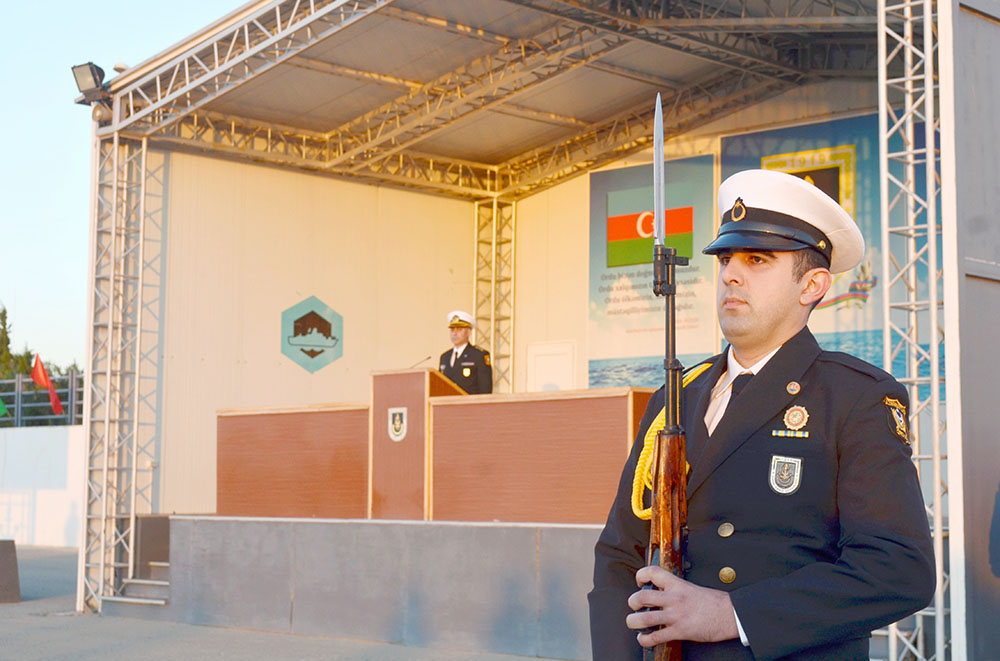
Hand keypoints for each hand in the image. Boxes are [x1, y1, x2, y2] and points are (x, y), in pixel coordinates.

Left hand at [625, 565, 739, 646]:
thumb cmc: (714, 602)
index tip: (639, 582)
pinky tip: (644, 638)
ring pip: (644, 619)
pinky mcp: (680, 631)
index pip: (652, 572)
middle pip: (642, 597)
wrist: (731, 614)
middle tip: (634, 605)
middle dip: (632, 602)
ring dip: (633, 622)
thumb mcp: (692, 588)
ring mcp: (676, 616)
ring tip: (633, 622)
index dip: (640, 575)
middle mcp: (674, 598)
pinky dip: (645, 639)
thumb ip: (675, 590)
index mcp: (677, 585)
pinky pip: (656, 637)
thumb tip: (661, 594)